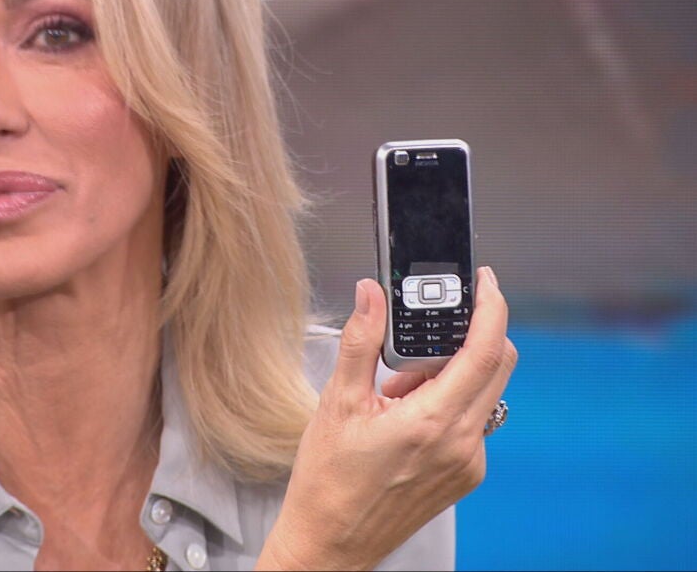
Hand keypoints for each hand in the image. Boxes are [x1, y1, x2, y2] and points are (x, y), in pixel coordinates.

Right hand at [257, 267, 516, 570]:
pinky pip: (473, 420)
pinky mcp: (466, 475)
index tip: (485, 281)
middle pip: (496, 366)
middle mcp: (462, 444)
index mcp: (432, 422)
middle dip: (472, 334)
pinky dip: (449, 401)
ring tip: (398, 385)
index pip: (485, 350)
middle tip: (431, 326)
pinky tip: (408, 413)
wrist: (331, 543)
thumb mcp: (337, 403)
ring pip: (484, 392)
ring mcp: (469, 462)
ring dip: (453, 371)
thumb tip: (371, 295)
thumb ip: (361, 341)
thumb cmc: (328, 482)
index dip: (491, 308)